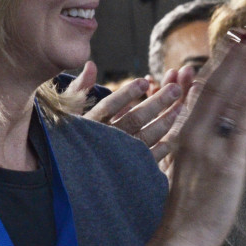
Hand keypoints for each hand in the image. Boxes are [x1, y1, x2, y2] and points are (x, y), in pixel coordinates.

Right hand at [74, 60, 191, 163]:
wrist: (65, 182)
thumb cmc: (67, 141)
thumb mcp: (68, 115)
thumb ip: (80, 89)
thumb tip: (91, 64)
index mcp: (88, 125)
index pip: (109, 106)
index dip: (127, 94)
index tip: (144, 81)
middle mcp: (103, 141)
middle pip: (134, 119)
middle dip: (157, 103)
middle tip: (176, 89)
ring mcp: (114, 158)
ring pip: (144, 138)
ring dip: (164, 123)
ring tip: (181, 108)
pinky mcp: (125, 173)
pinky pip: (147, 160)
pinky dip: (161, 149)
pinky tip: (174, 138)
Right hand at [159, 30, 245, 245]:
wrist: (180, 237)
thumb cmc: (189, 200)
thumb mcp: (188, 157)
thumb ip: (194, 127)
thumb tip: (199, 99)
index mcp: (187, 130)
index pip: (205, 85)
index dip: (222, 58)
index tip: (237, 34)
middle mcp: (195, 132)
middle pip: (216, 84)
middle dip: (236, 54)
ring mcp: (209, 147)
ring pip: (228, 99)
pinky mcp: (226, 164)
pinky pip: (239, 129)